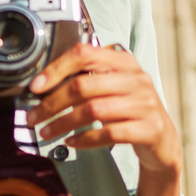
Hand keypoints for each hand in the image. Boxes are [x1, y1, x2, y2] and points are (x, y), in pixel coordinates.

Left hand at [26, 44, 181, 174]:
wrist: (162, 140)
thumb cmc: (129, 110)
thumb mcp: (113, 87)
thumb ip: (87, 80)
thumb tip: (43, 86)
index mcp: (124, 61)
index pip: (85, 53)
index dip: (57, 68)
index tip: (36, 86)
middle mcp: (136, 78)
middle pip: (84, 85)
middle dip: (52, 103)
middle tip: (33, 117)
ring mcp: (145, 103)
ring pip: (93, 109)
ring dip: (63, 123)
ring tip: (46, 132)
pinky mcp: (149, 128)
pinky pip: (110, 133)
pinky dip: (85, 139)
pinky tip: (72, 142)